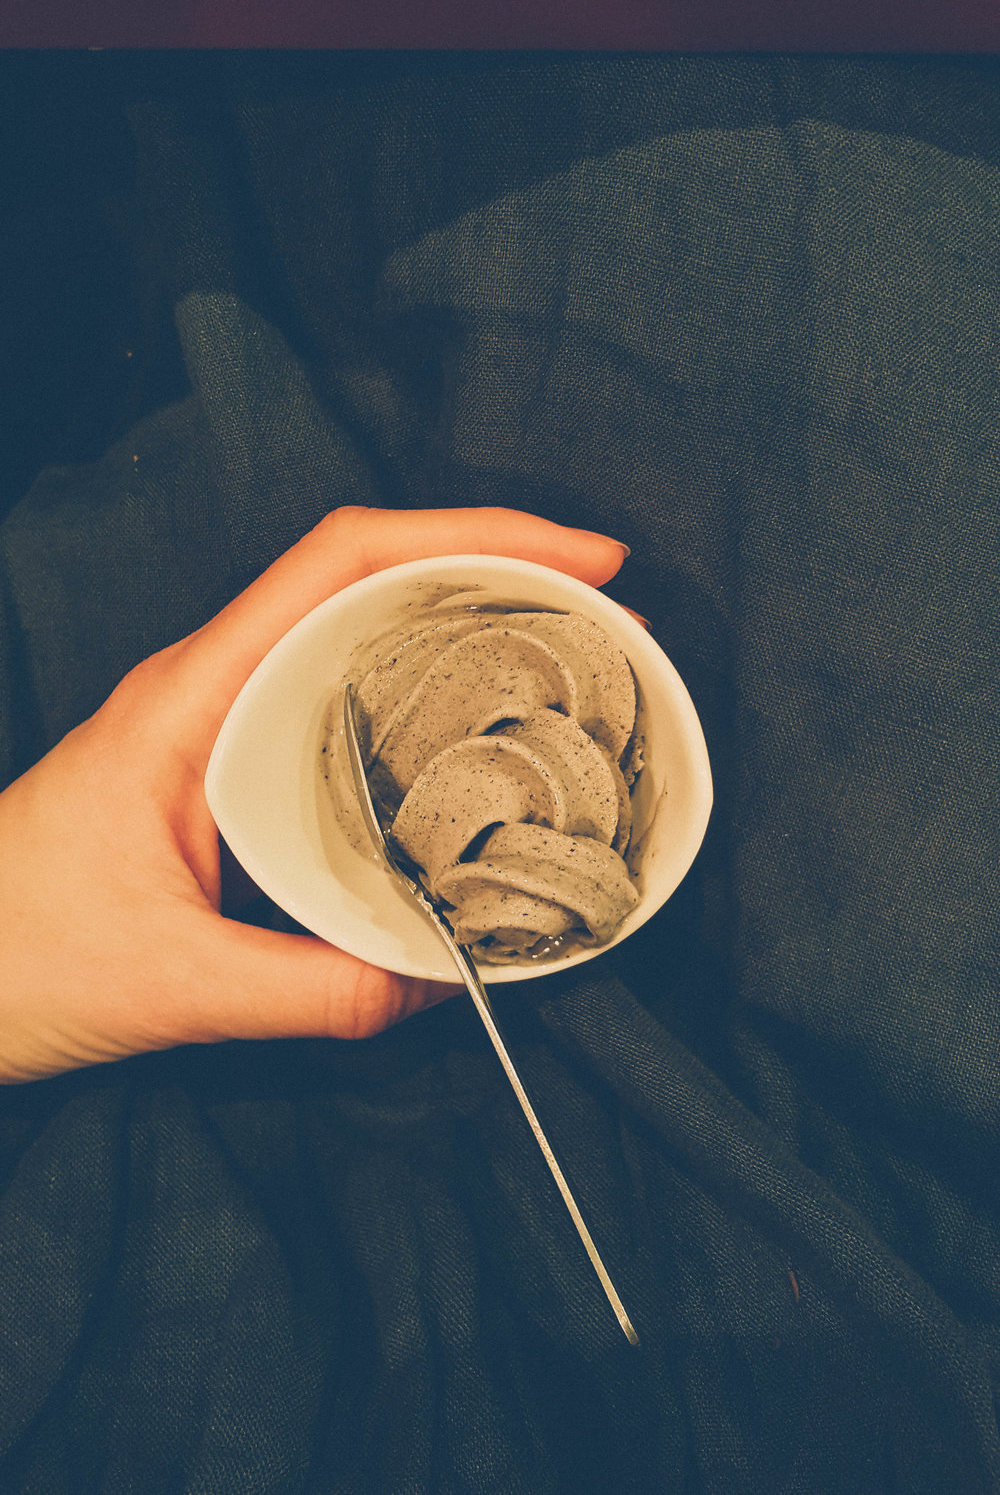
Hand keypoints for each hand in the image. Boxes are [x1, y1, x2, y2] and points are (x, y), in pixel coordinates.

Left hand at [0, 506, 627, 1082]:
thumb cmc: (10, 953)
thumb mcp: (171, 982)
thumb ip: (313, 990)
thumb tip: (445, 981)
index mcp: (198, 693)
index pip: (344, 560)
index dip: (472, 536)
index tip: (578, 560)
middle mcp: (218, 683)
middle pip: (375, 576)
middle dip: (500, 572)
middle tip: (610, 617)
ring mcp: (225, 717)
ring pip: (366, 633)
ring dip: (471, 626)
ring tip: (571, 660)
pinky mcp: (233, 764)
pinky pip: (348, 700)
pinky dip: (428, 695)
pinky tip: (481, 738)